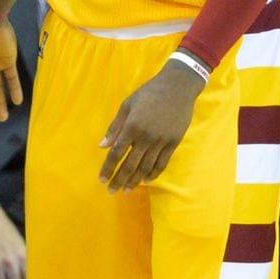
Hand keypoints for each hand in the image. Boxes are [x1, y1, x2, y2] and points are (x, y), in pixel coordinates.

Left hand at [99, 58, 203, 191]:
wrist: (178, 87)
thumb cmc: (149, 93)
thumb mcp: (127, 105)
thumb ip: (115, 127)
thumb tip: (102, 146)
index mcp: (132, 126)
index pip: (116, 153)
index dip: (108, 168)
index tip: (102, 179)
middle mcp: (146, 137)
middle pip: (130, 164)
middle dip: (119, 180)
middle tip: (111, 191)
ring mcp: (161, 141)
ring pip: (146, 167)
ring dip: (135, 181)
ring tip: (127, 190)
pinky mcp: (173, 143)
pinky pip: (162, 163)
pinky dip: (153, 173)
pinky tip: (145, 180)